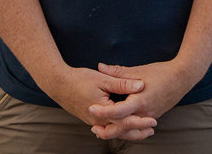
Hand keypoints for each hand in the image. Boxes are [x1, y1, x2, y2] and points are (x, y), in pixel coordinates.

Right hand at [41, 65, 156, 140]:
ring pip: (114, 131)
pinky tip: (123, 125)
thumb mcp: (103, 79)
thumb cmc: (79, 79)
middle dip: (137, 132)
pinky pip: (107, 127)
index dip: (140, 122)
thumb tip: (140, 85)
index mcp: (104, 111)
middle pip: (121, 131)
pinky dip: (118, 128)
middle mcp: (98, 121)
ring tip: (141, 130)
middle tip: (151, 130)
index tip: (153, 121)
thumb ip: (122, 83)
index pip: (126, 121)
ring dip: (128, 132)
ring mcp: (93, 121)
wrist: (58, 84)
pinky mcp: (90, 119)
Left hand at [89, 61, 193, 139]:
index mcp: (140, 101)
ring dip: (116, 131)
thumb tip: (100, 66)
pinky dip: (127, 128)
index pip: (118, 111)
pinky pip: (137, 127)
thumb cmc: (161, 72)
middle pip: (123, 127)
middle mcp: (145, 113)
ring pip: (130, 130)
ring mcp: (150, 116)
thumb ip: (118, 72)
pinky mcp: (152, 116)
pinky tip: (118, 125)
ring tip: (102, 130)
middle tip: (93, 129)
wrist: (183, 78)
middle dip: (107, 131)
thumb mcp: (139, 71)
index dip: (103, 111)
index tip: (91, 108)